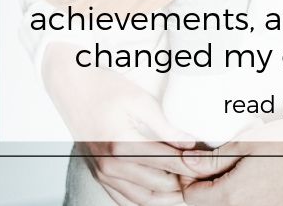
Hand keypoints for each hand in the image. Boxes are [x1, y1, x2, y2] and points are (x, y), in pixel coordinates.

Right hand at [41, 44, 222, 204]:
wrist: (72, 88)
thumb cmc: (105, 89)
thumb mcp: (140, 101)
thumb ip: (166, 127)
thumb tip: (191, 143)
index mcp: (122, 146)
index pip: (168, 164)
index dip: (192, 166)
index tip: (209, 164)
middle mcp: (111, 166)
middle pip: (159, 186)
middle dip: (184, 182)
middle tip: (203, 174)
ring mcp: (103, 174)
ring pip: (144, 200)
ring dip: (167, 196)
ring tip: (187, 185)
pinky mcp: (100, 175)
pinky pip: (125, 200)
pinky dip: (147, 200)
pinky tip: (162, 193)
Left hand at [181, 126, 282, 205]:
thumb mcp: (244, 144)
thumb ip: (212, 159)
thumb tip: (187, 162)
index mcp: (232, 196)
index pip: (192, 197)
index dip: (189, 177)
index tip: (196, 161)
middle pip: (209, 204)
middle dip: (205, 185)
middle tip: (213, 161)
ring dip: (223, 191)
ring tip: (234, 166)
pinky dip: (243, 196)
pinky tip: (252, 176)